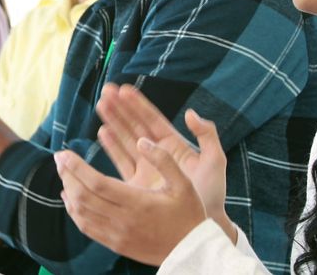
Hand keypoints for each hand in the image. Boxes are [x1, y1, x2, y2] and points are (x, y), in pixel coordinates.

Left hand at [55, 143, 205, 265]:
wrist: (193, 252)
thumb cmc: (189, 215)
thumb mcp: (184, 183)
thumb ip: (163, 159)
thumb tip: (142, 140)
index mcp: (138, 203)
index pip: (97, 183)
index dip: (76, 168)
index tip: (64, 153)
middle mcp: (123, 220)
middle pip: (83, 197)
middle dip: (67, 175)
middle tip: (59, 158)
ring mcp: (117, 235)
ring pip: (81, 213)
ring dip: (68, 191)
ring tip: (63, 174)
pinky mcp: (115, 244)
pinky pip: (87, 228)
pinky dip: (74, 212)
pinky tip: (71, 198)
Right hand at [96, 84, 234, 241]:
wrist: (202, 227)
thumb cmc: (212, 195)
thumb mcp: (215, 162)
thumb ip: (207, 136)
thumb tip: (189, 113)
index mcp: (174, 145)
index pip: (152, 120)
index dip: (138, 104)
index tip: (124, 89)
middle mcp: (157, 154)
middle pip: (135, 125)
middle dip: (120, 108)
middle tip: (106, 90)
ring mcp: (145, 168)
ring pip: (125, 139)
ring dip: (113, 121)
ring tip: (101, 104)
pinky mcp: (136, 184)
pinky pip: (121, 160)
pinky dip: (112, 146)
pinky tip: (102, 131)